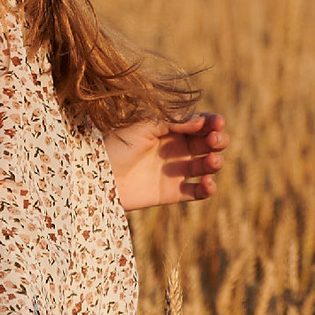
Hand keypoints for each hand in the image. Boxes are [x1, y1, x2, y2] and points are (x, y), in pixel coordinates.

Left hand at [104, 112, 230, 209]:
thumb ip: (173, 122)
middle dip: (218, 140)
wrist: (97, 176)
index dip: (213, 122)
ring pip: (207, 166)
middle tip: (215, 141)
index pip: (200, 123)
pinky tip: (207, 183)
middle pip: (208, 143)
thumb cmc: (116, 145)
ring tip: (211, 161)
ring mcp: (176, 171)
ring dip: (215, 162)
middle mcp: (177, 149)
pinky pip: (198, 192)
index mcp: (170, 129)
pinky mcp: (173, 193)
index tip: (218, 123)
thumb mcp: (144, 126)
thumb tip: (202, 121)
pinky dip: (208, 188)